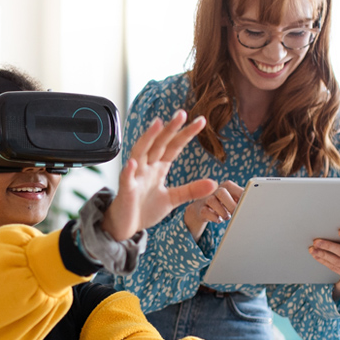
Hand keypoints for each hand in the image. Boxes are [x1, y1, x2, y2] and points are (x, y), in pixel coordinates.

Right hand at [101, 110, 216, 240]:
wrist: (126, 226)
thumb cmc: (145, 209)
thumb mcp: (173, 199)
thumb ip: (191, 190)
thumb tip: (213, 183)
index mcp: (159, 167)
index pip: (174, 146)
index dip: (186, 134)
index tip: (201, 121)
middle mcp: (147, 167)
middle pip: (159, 143)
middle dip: (170, 128)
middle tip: (182, 113)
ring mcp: (135, 176)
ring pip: (141, 152)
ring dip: (148, 138)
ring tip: (157, 124)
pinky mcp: (126, 190)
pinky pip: (126, 178)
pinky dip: (129, 170)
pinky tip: (133, 162)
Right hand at [184, 181, 242, 240]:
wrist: (203, 209)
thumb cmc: (224, 204)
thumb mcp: (234, 199)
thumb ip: (243, 199)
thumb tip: (253, 205)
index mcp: (227, 186)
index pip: (234, 188)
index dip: (241, 197)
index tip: (247, 205)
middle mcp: (216, 190)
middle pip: (221, 192)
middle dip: (230, 204)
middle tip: (236, 213)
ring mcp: (207, 199)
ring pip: (211, 201)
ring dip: (222, 211)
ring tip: (227, 217)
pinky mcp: (201, 209)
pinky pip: (205, 211)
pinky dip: (213, 217)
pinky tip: (219, 219)